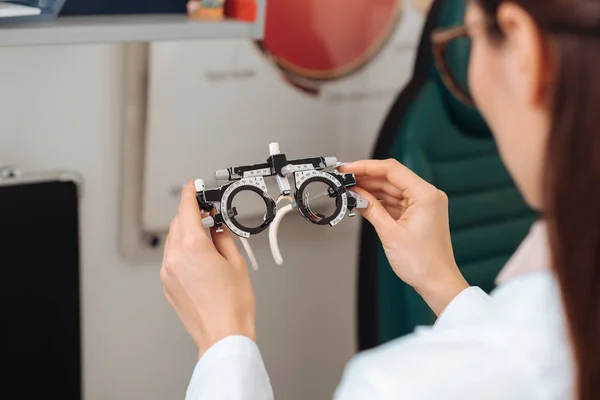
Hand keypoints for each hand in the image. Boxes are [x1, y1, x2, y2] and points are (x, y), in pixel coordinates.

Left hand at [160, 181, 255, 356]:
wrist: (223, 335)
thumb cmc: (232, 305)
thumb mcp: (236, 263)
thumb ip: (224, 238)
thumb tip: (218, 228)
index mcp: (192, 247)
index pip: (186, 210)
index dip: (190, 194)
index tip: (192, 187)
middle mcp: (175, 258)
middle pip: (177, 224)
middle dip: (191, 215)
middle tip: (209, 214)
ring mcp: (168, 273)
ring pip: (173, 241)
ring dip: (187, 233)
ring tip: (209, 238)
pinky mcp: (167, 286)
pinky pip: (172, 258)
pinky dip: (183, 251)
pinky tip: (201, 257)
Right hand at [340, 159, 467, 314]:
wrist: (437, 282)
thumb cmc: (423, 263)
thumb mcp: (389, 233)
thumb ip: (371, 209)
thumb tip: (356, 195)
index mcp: (426, 195)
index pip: (392, 170)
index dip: (366, 167)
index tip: (349, 168)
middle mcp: (427, 196)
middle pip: (391, 178)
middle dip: (367, 179)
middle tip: (345, 180)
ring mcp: (423, 205)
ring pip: (392, 189)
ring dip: (371, 190)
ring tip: (350, 191)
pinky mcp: (418, 214)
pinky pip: (395, 201)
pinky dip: (379, 201)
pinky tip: (364, 202)